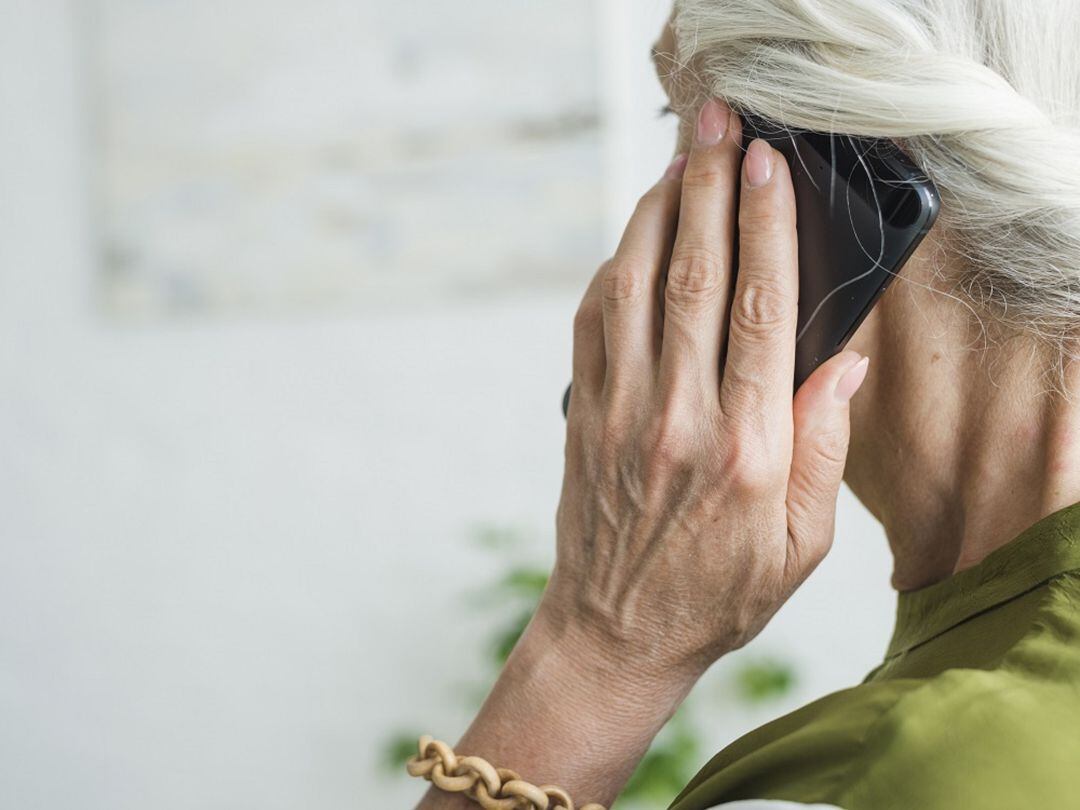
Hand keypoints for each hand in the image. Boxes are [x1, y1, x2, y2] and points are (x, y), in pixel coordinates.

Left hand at [542, 98, 869, 687]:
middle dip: (706, 188)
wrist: (617, 631)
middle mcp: (677, 420)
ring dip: (654, 213)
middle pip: (693, 278)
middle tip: (718, 126)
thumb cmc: (717, 591)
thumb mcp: (802, 542)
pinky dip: (611, 271)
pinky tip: (632, 238)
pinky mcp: (580, 416)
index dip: (763, 226)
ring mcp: (618, 414)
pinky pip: (591, 324)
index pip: (758, 312)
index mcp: (747, 450)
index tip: (767, 165)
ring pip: (633, 288)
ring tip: (677, 161)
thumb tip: (841, 363)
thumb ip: (823, 448)